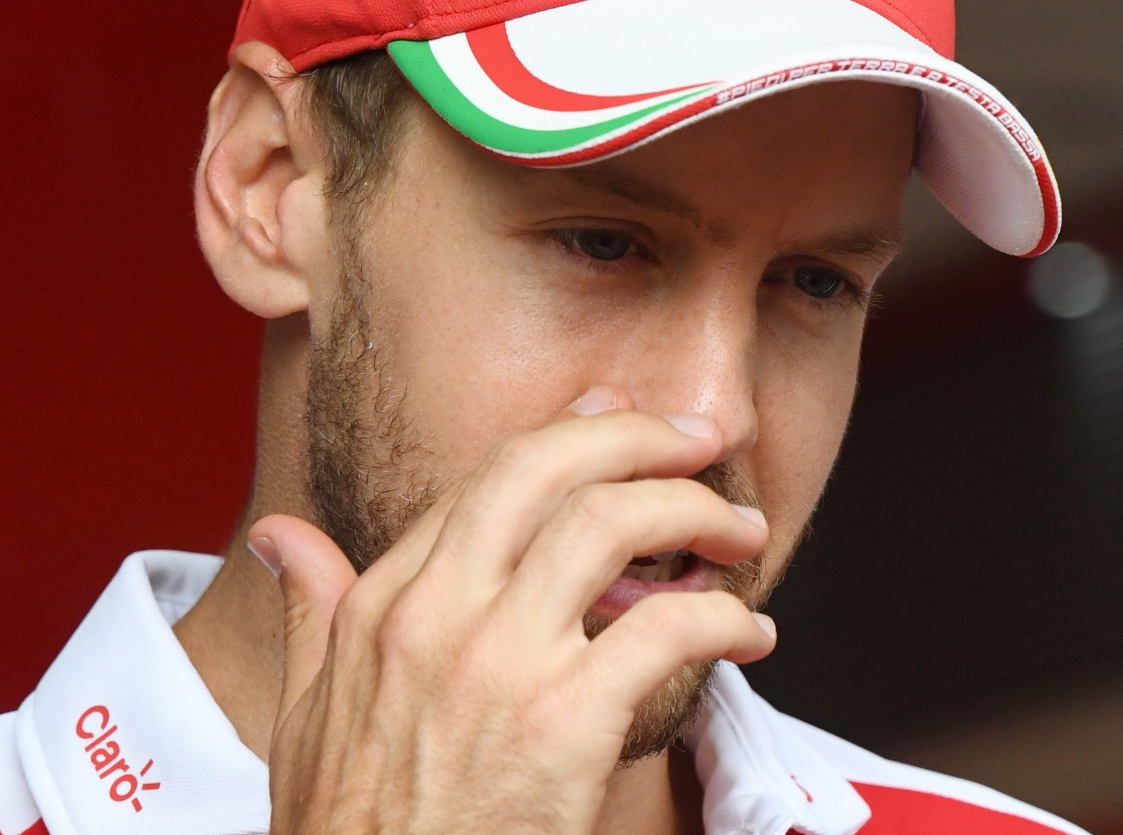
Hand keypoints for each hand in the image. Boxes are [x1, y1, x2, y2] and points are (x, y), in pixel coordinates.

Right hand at [248, 387, 775, 833]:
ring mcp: (498, 666)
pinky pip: (665, 629)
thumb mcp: (306, 718)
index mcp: (382, 605)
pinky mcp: (562, 725)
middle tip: (703, 440)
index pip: (491, 477)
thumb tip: (282, 536)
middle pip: (547, 466)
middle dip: (639, 435)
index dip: (573, 436)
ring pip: (610, 523)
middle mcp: (435, 615)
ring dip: (695, 509)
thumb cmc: (350, 832)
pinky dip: (724, 620)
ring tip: (743, 532)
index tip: (626, 419)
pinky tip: (749, 636)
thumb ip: (313, 614)